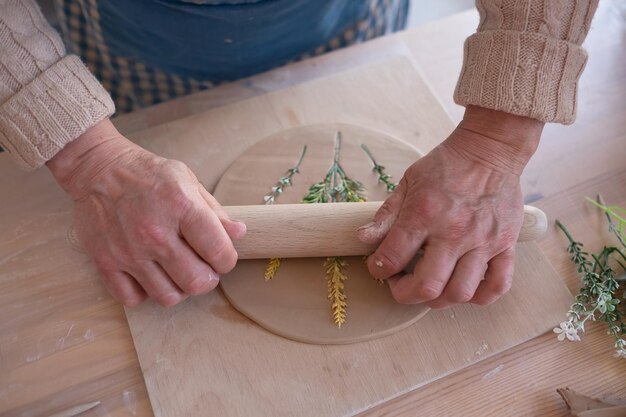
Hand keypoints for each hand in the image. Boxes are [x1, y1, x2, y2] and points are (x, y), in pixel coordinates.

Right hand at [47, 119, 244, 306]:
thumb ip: (215, 211)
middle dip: (207, 279)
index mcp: (182, 208)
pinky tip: (149, 274)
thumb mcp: (188, 181)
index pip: (219, 252)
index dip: (227, 260)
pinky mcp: (106, 263)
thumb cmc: (148, 174)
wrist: (98, 169)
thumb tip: (239, 234)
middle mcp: (155, 233)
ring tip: (177, 271)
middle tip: (203, 267)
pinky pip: (133, 298)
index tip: (222, 256)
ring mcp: (129, 251)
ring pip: (168, 296)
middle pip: (196, 282)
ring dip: (179, 288)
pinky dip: (145, 292)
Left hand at [358, 106, 543, 307]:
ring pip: (461, 292)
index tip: (379, 267)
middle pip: (427, 287)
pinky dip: (481, 297)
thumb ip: (386, 214)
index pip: (392, 258)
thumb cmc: (446, 165)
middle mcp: (453, 232)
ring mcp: (483, 241)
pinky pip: (498, 285)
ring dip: (440, 299)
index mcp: (424, 214)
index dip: (378, 270)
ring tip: (431, 287)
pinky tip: (465, 289)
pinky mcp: (506, 245)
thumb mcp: (408, 182)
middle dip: (405, 294)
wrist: (489, 150)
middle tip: (400, 285)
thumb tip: (363, 238)